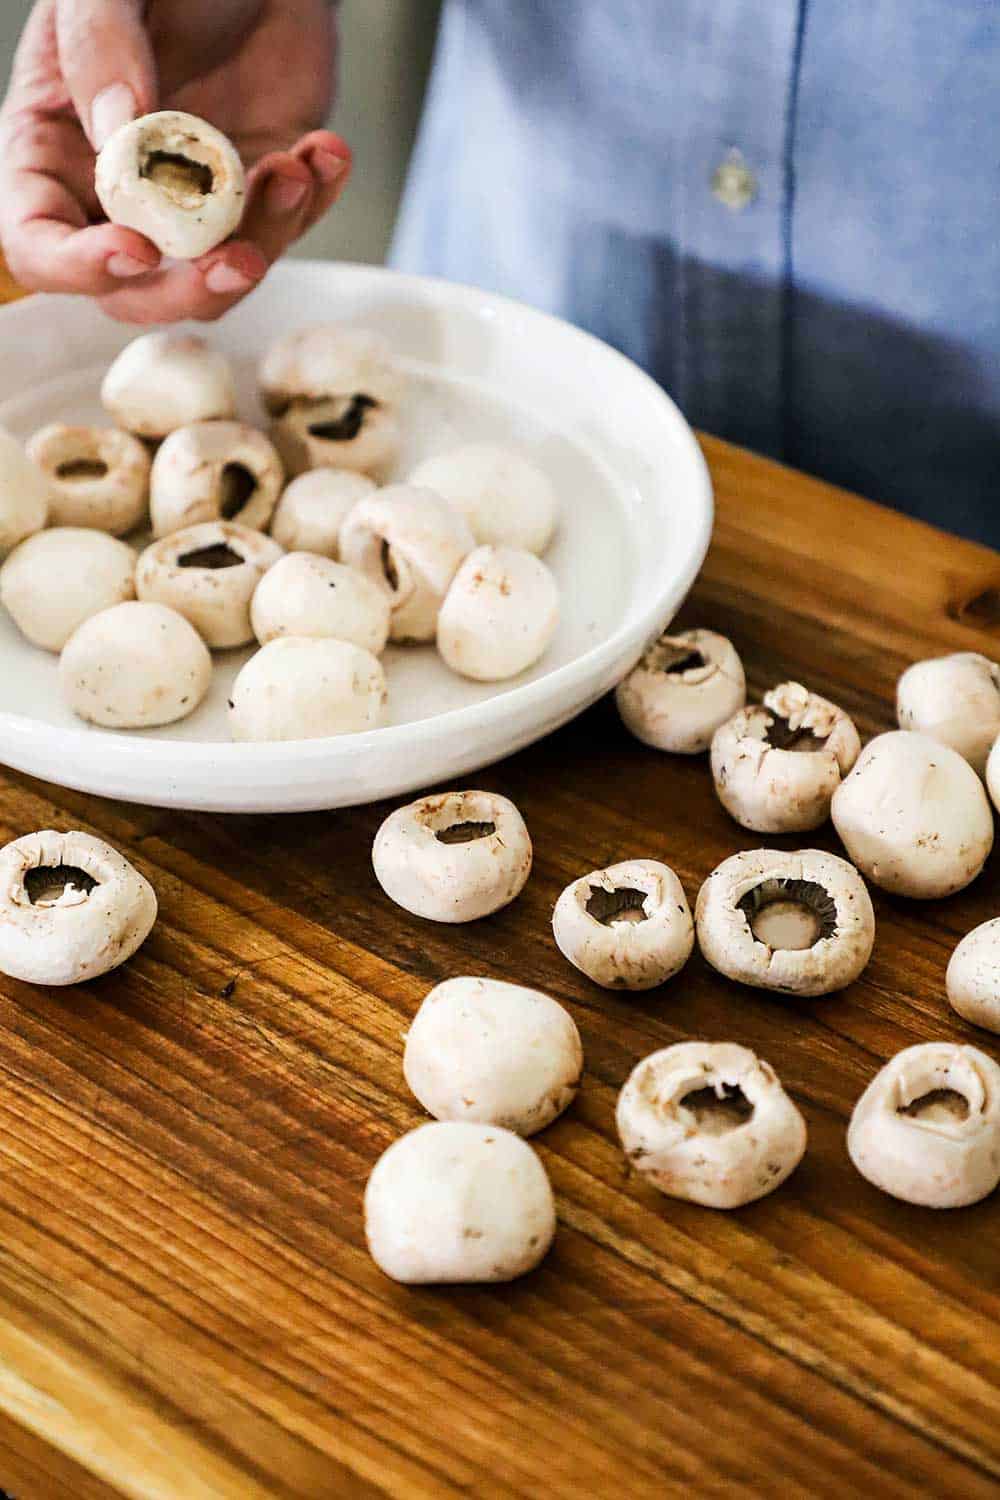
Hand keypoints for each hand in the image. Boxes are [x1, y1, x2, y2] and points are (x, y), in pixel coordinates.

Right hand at [0, 0, 350, 322]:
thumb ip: (98, 49)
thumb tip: (118, 131)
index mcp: (53, 155)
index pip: (39, 245)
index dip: (80, 267)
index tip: (136, 249)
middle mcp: (119, 198)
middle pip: (136, 293)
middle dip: (189, 289)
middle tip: (238, 257)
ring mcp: (191, 208)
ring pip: (218, 280)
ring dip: (265, 241)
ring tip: (295, 168)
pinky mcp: (256, 200)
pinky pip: (285, 233)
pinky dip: (312, 203)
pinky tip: (324, 151)